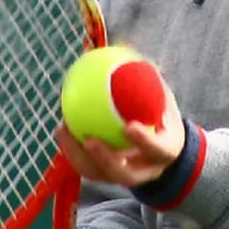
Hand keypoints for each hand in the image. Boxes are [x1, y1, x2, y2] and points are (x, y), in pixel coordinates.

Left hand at [58, 84, 184, 186]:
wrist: (165, 150)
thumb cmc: (162, 117)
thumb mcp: (164, 99)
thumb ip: (151, 81)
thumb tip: (130, 49)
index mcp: (166, 151)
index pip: (158, 149)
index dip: (144, 141)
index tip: (128, 126)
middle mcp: (147, 170)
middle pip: (125, 174)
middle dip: (105, 159)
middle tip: (89, 140)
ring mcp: (127, 178)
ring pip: (100, 175)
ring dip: (79, 156)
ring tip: (64, 131)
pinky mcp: (109, 178)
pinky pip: (89, 169)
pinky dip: (74, 151)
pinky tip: (62, 130)